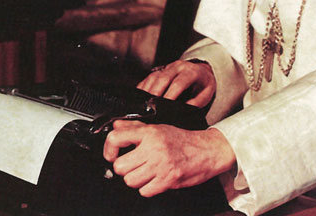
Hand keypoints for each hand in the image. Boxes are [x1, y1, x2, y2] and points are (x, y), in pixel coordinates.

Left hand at [103, 120, 234, 196]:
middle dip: (124, 168)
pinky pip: (144, 191)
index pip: (116, 138)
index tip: (112, 153)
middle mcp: (153, 148)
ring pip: (130, 181)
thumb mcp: (159, 128)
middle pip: (120, 166)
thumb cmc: (183, 139)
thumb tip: (116, 125)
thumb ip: (135, 127)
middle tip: (133, 163)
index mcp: (150, 132)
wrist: (206, 150)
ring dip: (136, 179)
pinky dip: (148, 188)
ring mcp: (160, 165)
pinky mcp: (167, 181)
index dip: (109, 149)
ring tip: (145, 171)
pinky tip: (155, 178)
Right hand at [137, 60, 215, 107]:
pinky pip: (149, 78)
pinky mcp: (160, 70)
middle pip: (163, 78)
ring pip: (154, 77)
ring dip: (147, 91)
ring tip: (143, 106)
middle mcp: (178, 67)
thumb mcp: (205, 95)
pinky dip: (143, 88)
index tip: (164, 107)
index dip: (170, 95)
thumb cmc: (203, 85)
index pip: (178, 83)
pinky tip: (140, 99)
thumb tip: (181, 112)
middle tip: (150, 108)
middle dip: (155, 93)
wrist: (202, 72)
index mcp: (191, 72)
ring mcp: (168, 67)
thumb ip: (195, 103)